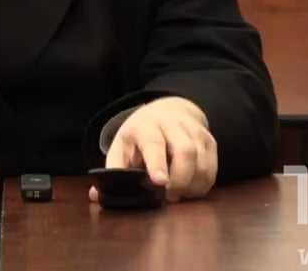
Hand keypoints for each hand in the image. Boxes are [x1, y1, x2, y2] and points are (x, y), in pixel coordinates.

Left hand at [90, 96, 216, 202]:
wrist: (168, 110)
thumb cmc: (140, 135)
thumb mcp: (122, 146)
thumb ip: (113, 169)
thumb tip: (95, 195)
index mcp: (145, 126)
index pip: (154, 143)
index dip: (157, 163)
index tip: (160, 182)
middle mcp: (172, 125)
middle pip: (185, 151)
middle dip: (180, 179)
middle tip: (169, 197)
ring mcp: (194, 131)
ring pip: (201, 160)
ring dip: (192, 185)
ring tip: (179, 196)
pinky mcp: (209, 140)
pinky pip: (212, 167)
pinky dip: (204, 184)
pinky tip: (191, 191)